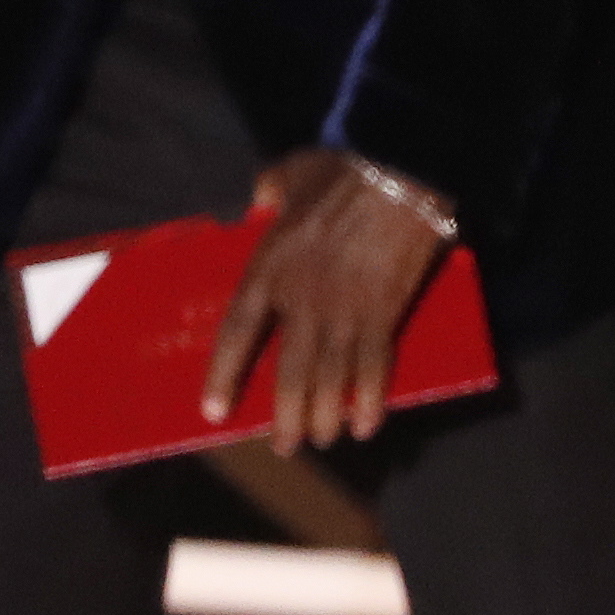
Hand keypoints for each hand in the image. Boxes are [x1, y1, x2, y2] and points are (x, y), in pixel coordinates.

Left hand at [202, 146, 449, 451]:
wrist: (400, 171)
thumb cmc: (345, 168)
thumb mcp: (293, 170)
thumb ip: (270, 187)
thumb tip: (258, 198)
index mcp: (270, 267)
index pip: (238, 332)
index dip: (223, 375)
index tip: (213, 412)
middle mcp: (303, 299)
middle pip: (289, 374)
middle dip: (285, 417)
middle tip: (284, 446)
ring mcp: (345, 311)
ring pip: (330, 381)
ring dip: (325, 419)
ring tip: (322, 440)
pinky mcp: (385, 313)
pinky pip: (376, 368)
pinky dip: (371, 401)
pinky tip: (367, 425)